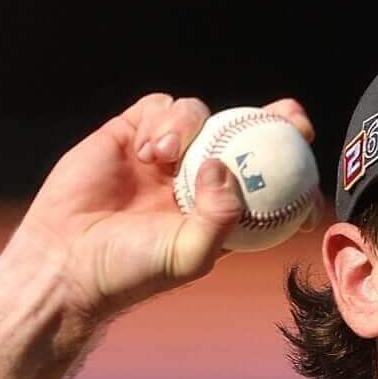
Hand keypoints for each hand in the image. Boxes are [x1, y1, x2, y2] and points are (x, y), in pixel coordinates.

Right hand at [1, 92, 319, 328]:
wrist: (67, 261)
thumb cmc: (131, 270)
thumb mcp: (188, 255)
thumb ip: (219, 217)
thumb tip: (227, 168)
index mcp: (220, 212)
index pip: (266, 181)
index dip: (291, 165)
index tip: (310, 156)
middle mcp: (197, 179)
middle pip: (245, 137)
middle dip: (273, 121)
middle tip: (291, 116)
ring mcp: (166, 156)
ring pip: (202, 117)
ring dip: (195, 127)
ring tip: (167, 159)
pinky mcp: (131, 133)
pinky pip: (161, 108)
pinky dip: (165, 121)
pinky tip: (151, 150)